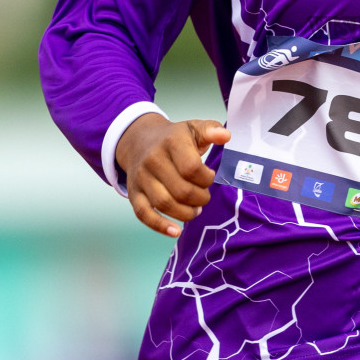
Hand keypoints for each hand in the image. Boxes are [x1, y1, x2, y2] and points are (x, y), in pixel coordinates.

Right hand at [115, 113, 230, 237]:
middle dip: (200, 198)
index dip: (206, 178)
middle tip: (205, 196)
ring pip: (164, 203)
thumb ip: (211, 130)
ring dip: (186, 213)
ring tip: (195, 210)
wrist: (139, 141)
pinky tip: (175, 231)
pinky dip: (160, 226)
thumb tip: (226, 136)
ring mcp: (141, 178)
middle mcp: (153, 160)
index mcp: (171, 142)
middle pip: (180, 190)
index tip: (210, 177)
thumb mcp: (193, 128)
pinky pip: (144, 214)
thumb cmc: (174, 138)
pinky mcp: (133, 193)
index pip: (191, 168)